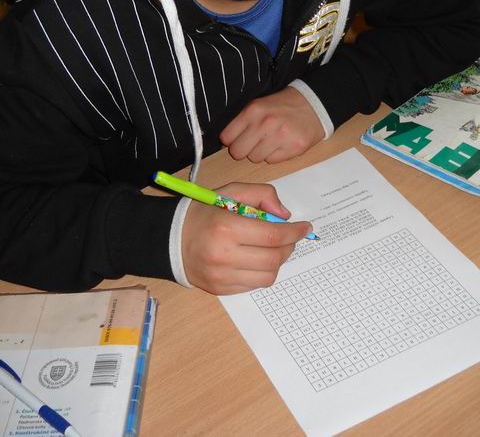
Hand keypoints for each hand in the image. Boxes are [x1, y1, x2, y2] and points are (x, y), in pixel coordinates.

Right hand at [181, 181, 312, 293]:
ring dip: (278, 261)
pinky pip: (254, 286)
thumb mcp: (230, 192)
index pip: (273, 235)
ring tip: (273, 248)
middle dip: (289, 247)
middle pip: (274, 258)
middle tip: (290, 237)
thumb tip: (285, 215)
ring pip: (268, 276)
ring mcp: (221, 276)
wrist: (170, 239)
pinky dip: (262, 272)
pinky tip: (256, 259)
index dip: (294, 232)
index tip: (305, 227)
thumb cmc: (204, 213)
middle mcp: (224, 255)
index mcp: (227, 227)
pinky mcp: (220, 290)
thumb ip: (261, 195)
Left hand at [219, 87, 324, 162]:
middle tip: (253, 143)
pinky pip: (272, 161)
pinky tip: (281, 144)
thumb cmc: (282, 106)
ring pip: (255, 159)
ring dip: (260, 153)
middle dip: (243, 150)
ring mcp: (280, 137)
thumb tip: (227, 141)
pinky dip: (274, 155)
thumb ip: (242, 121)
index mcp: (253, 111)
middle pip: (238, 152)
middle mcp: (265, 124)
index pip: (227, 137)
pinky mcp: (294, 148)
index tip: (238, 138)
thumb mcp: (259, 105)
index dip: (231, 140)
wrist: (314, 104)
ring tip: (270, 141)